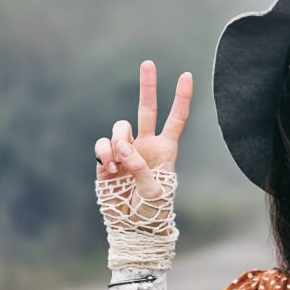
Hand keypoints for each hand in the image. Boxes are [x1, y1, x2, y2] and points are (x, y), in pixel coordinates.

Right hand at [95, 60, 192, 200]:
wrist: (131, 227)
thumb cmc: (151, 211)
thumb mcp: (154, 191)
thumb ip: (140, 167)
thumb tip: (122, 147)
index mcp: (166, 150)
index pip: (176, 119)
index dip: (182, 98)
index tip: (186, 75)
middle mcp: (146, 145)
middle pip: (147, 109)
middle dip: (147, 86)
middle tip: (148, 63)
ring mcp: (126, 150)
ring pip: (120, 128)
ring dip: (118, 142)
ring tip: (119, 165)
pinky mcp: (106, 159)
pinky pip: (103, 144)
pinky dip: (104, 153)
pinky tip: (109, 168)